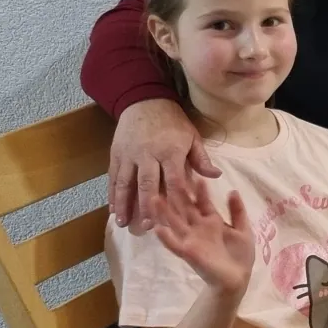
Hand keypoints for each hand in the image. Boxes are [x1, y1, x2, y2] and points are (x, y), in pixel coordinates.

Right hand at [109, 97, 219, 232]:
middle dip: (147, 207)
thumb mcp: (192, 136)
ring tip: (123, 223)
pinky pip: (113, 176)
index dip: (176, 200)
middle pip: (147, 184)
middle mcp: (148, 155)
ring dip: (124, 204)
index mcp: (170, 152)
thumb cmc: (173, 121)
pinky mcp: (116, 154)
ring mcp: (129, 155)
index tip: (177, 218)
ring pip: (125, 183)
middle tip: (147, 227)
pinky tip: (112, 208)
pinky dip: (112, 193)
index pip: (174, 180)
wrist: (145, 100)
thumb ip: (201, 159)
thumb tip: (216, 176)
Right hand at [149, 181, 253, 296]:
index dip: (199, 189)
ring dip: (164, 212)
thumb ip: (237, 211)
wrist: (237, 279)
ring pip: (175, 222)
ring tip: (153, 199)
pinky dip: (167, 237)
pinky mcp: (188, 253)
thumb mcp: (243, 229)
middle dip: (176, 195)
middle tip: (166, 178)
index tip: (194, 172)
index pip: (202, 201)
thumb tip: (233, 190)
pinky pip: (175, 244)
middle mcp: (198, 227)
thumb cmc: (240, 254)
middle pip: (184, 208)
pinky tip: (158, 228)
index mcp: (211, 220)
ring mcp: (191, 239)